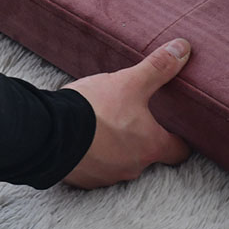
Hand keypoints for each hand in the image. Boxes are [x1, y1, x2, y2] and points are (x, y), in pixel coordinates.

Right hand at [61, 38, 191, 188]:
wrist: (46, 133)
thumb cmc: (93, 110)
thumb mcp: (129, 83)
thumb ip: (158, 68)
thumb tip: (183, 48)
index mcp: (151, 147)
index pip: (179, 152)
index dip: (180, 140)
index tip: (177, 131)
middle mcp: (133, 167)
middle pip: (149, 155)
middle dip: (144, 139)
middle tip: (137, 120)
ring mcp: (106, 177)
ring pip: (120, 162)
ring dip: (116, 147)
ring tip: (106, 125)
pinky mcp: (82, 179)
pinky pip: (94, 168)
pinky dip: (93, 155)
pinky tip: (84, 138)